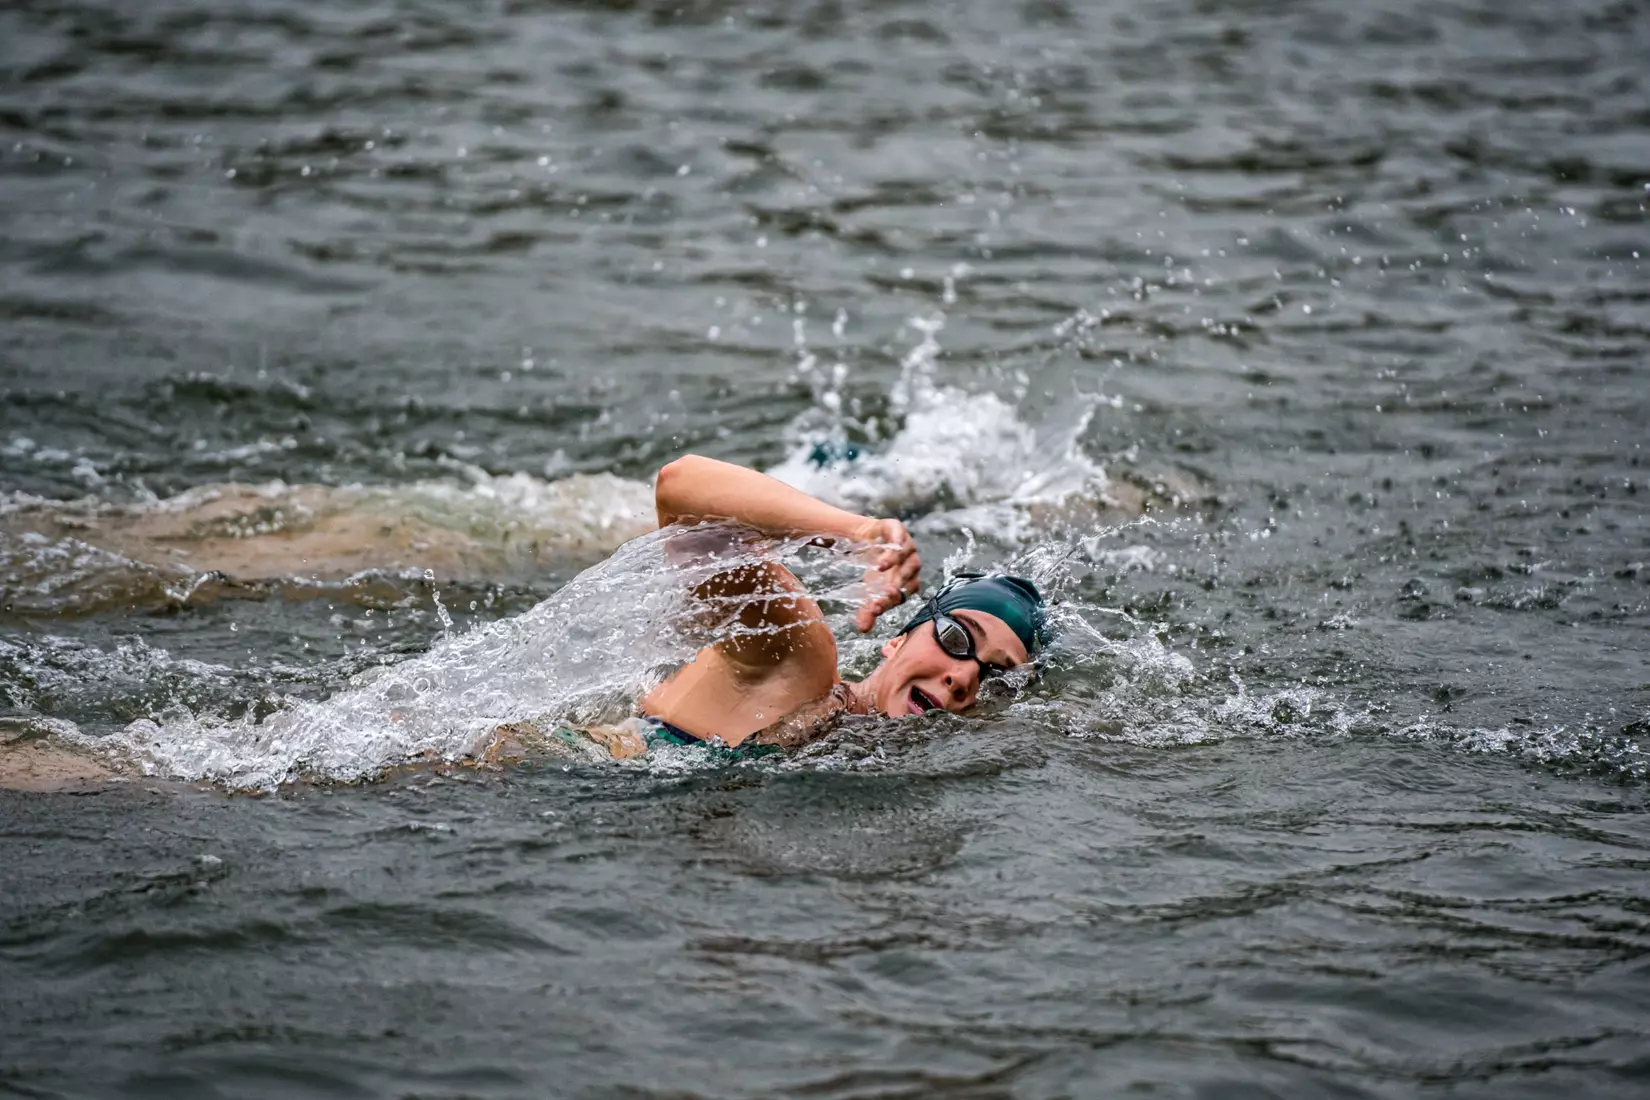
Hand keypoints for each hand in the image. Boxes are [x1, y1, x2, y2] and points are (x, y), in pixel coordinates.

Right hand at [852, 517, 920, 631]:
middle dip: (894, 585)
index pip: (902, 595)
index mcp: (908, 582)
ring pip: (907, 557)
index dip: (889, 602)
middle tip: (881, 593)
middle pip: (907, 577)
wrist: (866, 538)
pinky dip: (894, 544)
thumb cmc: (873, 567)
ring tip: (879, 567)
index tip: (875, 607)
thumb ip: (868, 609)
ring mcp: (907, 547)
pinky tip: (886, 549)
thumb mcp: (868, 590)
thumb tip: (863, 629)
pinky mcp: (898, 530)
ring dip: (894, 562)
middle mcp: (911, 565)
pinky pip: (900, 537)